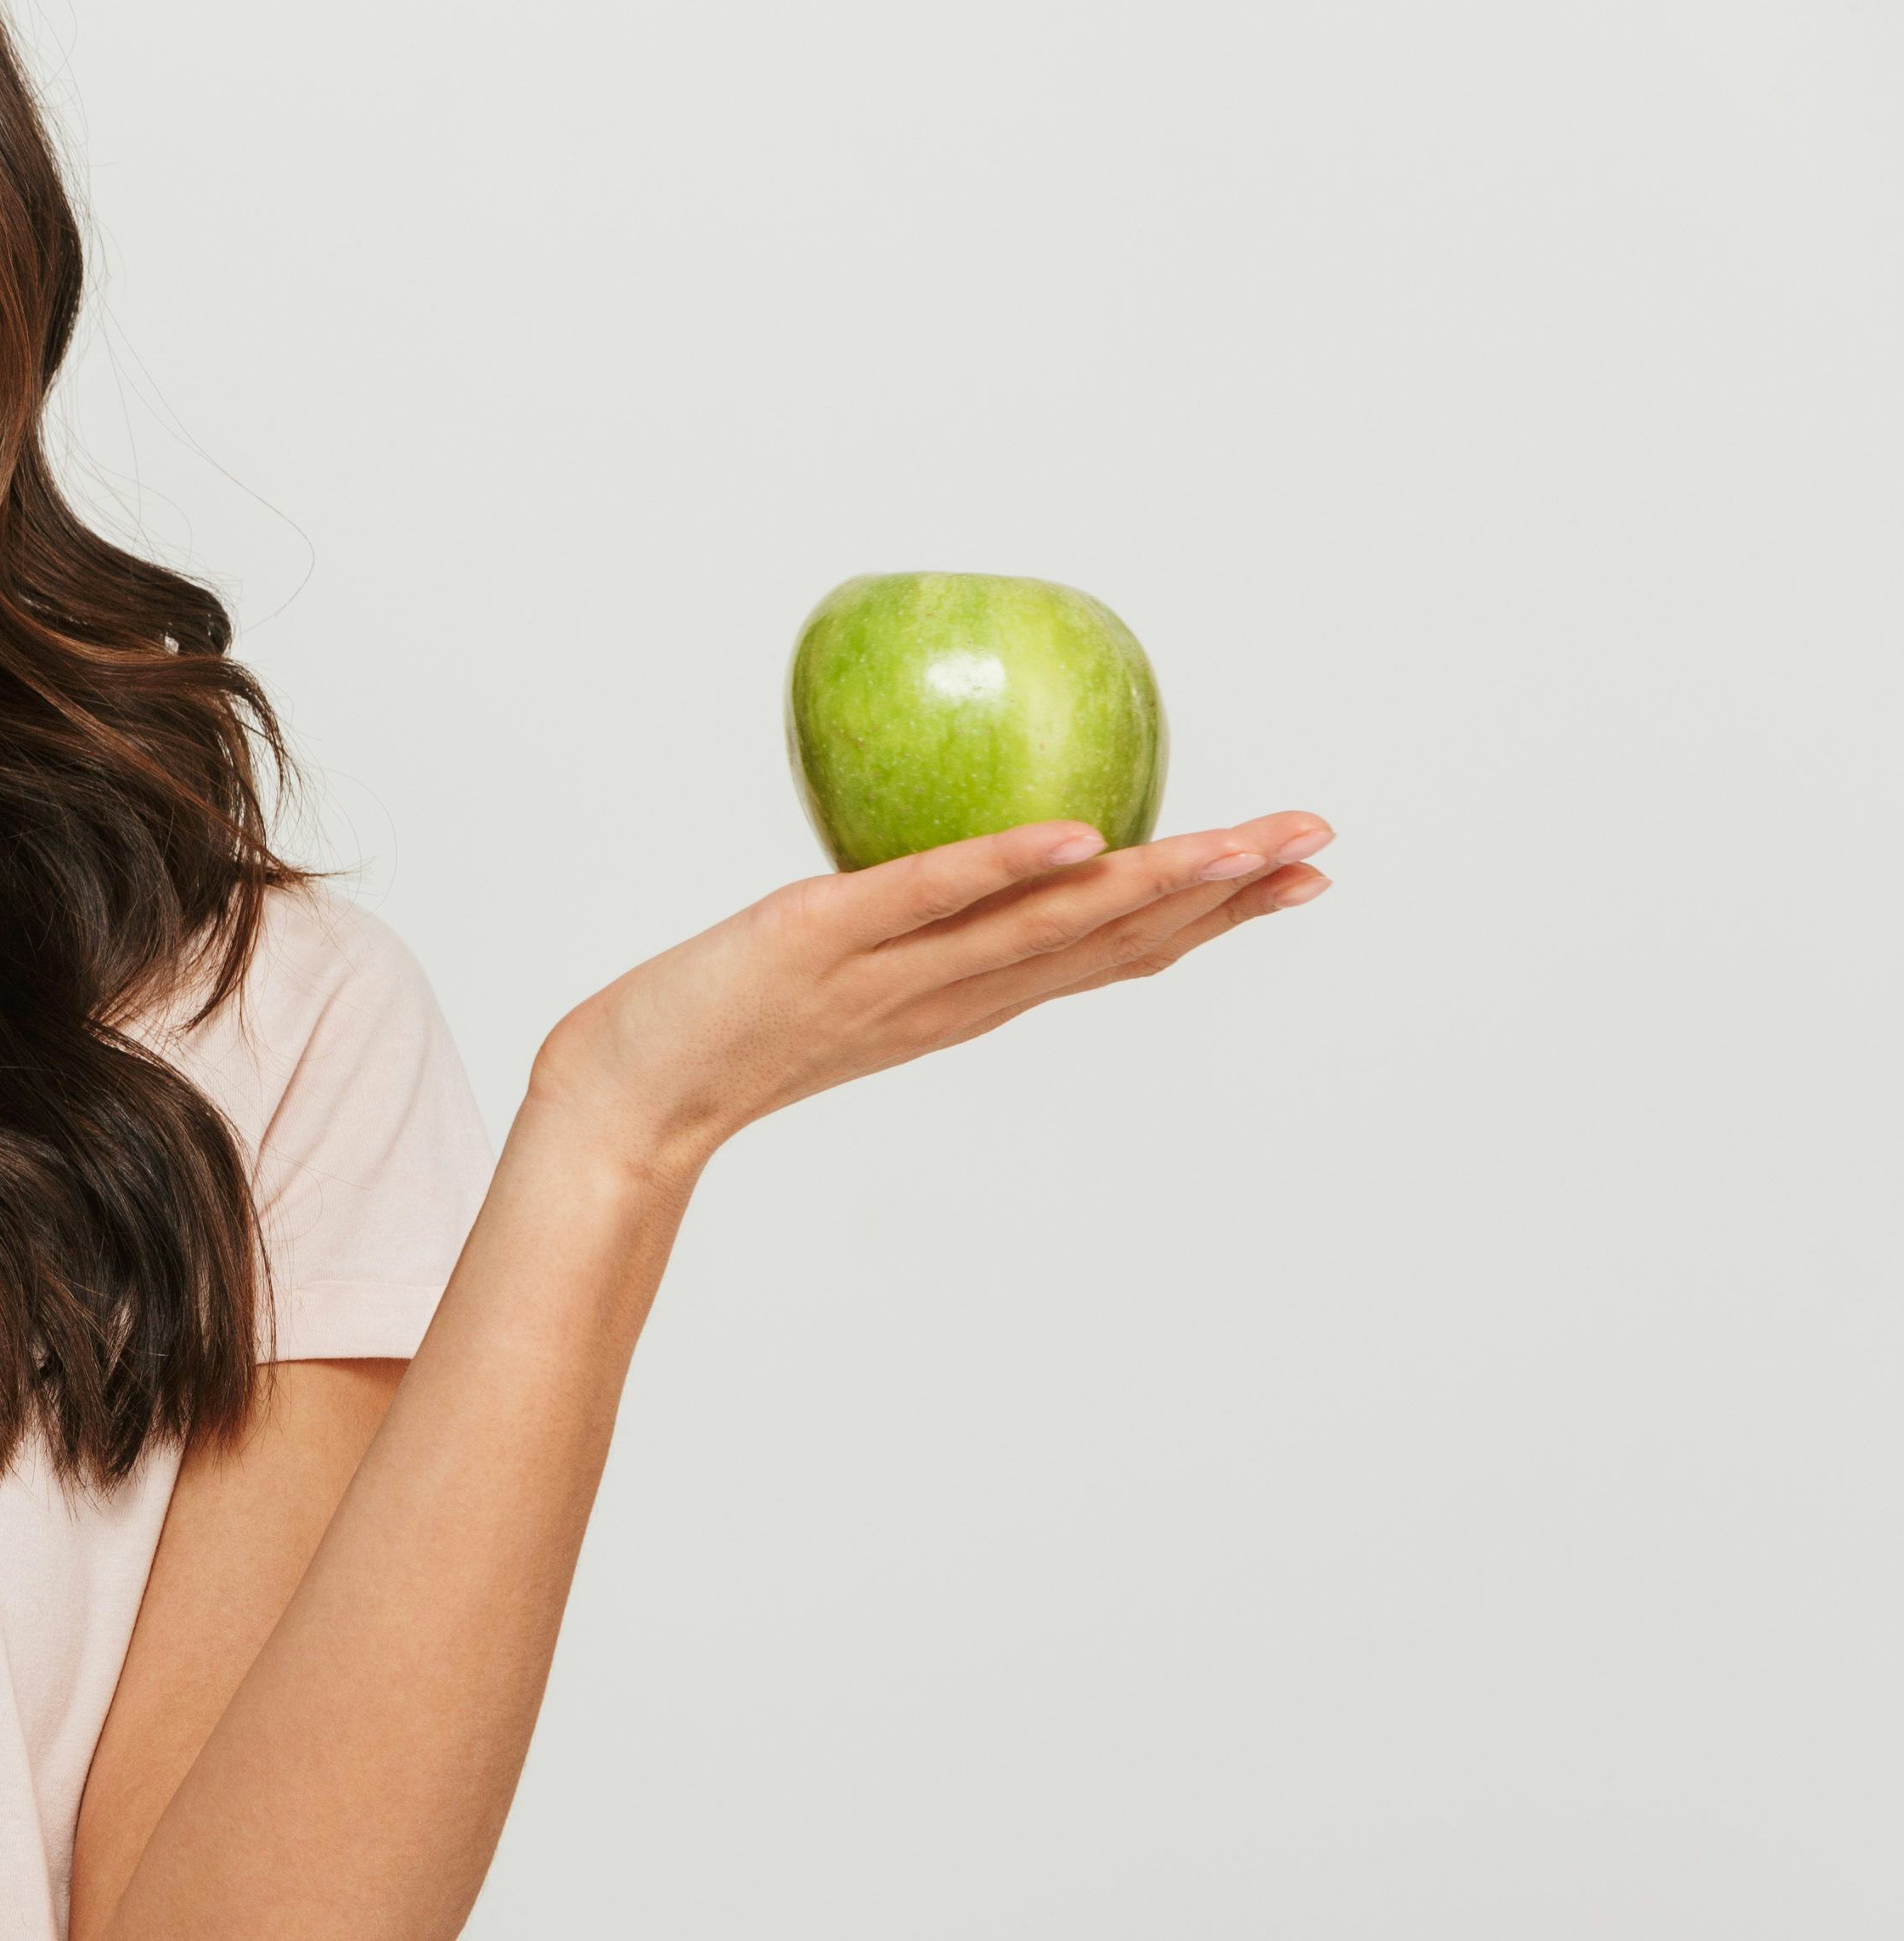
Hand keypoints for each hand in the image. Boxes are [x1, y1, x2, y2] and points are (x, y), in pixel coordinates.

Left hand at [530, 809, 1334, 1181]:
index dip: (1212, 917)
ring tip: (1234, 841)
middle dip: (1220, 895)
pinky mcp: (817, 944)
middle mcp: (946, 996)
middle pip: (1106, 942)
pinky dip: (1003, 869)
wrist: (620, 1102)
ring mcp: (888, 975)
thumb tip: (983, 856)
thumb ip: (920, 931)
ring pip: (1041, 927)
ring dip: (1146, 882)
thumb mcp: (850, 978)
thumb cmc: (724, 1030)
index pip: (1111, 956)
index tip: (1301, 875)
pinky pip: (923, 899)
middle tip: (1319, 845)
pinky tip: (1076, 838)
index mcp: (963, 1001)